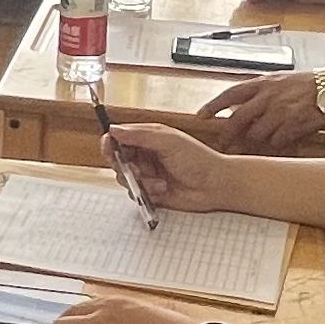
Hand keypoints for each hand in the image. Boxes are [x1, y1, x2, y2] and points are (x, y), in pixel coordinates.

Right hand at [102, 119, 241, 214]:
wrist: (216, 185)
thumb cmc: (198, 159)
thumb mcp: (168, 141)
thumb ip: (140, 136)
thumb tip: (114, 129)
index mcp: (149, 137)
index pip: (120, 137)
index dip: (111, 142)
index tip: (109, 147)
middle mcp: (145, 155)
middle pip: (118, 159)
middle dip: (124, 166)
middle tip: (136, 170)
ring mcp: (148, 174)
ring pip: (125, 178)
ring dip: (140, 181)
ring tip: (158, 182)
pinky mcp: (151, 192)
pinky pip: (136, 194)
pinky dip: (147, 193)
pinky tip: (164, 189)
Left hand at [199, 71, 324, 155]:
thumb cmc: (304, 84)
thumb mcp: (277, 80)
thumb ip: (257, 92)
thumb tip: (235, 105)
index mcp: (262, 84)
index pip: (230, 94)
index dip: (213, 105)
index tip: (201, 116)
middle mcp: (268, 97)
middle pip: (239, 118)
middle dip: (227, 133)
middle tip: (222, 143)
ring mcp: (281, 112)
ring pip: (257, 134)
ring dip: (256, 139)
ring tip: (260, 139)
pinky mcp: (294, 125)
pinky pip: (277, 141)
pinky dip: (276, 143)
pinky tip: (280, 139)